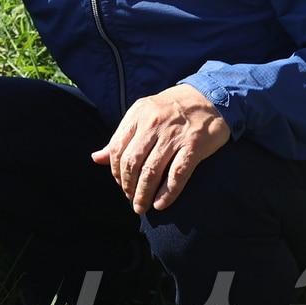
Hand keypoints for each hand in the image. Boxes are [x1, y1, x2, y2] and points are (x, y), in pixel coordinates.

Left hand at [91, 84, 229, 213]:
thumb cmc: (171, 109)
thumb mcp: (142, 114)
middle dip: (128, 186)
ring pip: (151, 171)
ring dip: (143, 193)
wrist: (208, 97)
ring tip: (141, 207)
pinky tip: (160, 204)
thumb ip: (121, 136)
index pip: (117, 148)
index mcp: (137, 114)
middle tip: (131, 200)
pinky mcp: (194, 146)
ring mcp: (174, 135)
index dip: (115, 171)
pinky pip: (177, 174)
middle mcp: (153, 124)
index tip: (120, 184)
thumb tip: (96, 158)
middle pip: (132, 162)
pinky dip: (167, 193)